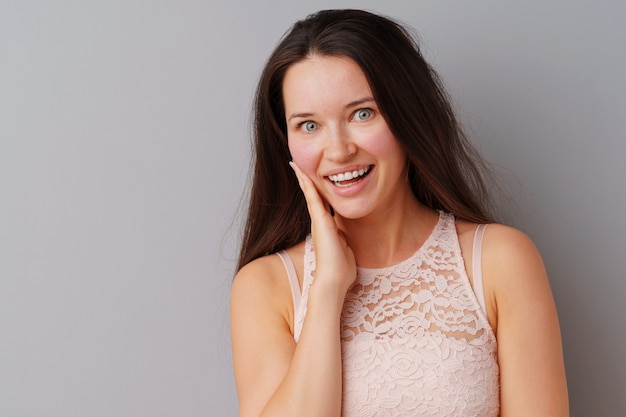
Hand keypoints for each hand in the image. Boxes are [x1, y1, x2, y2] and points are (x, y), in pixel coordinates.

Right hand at [290, 161, 356, 293]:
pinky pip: (312, 198)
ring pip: (309, 194)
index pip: (321, 205)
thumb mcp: (345, 249)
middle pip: (312, 197)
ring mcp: (318, 221)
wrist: (334, 279)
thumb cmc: (341, 269)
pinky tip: (301, 172)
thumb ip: (344, 240)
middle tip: (298, 167)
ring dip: (303, 178)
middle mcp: (319, 223)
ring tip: (295, 165)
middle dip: (306, 181)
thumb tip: (345, 237)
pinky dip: (306, 184)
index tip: (313, 180)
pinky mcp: (320, 221)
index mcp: (326, 228)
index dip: (317, 192)